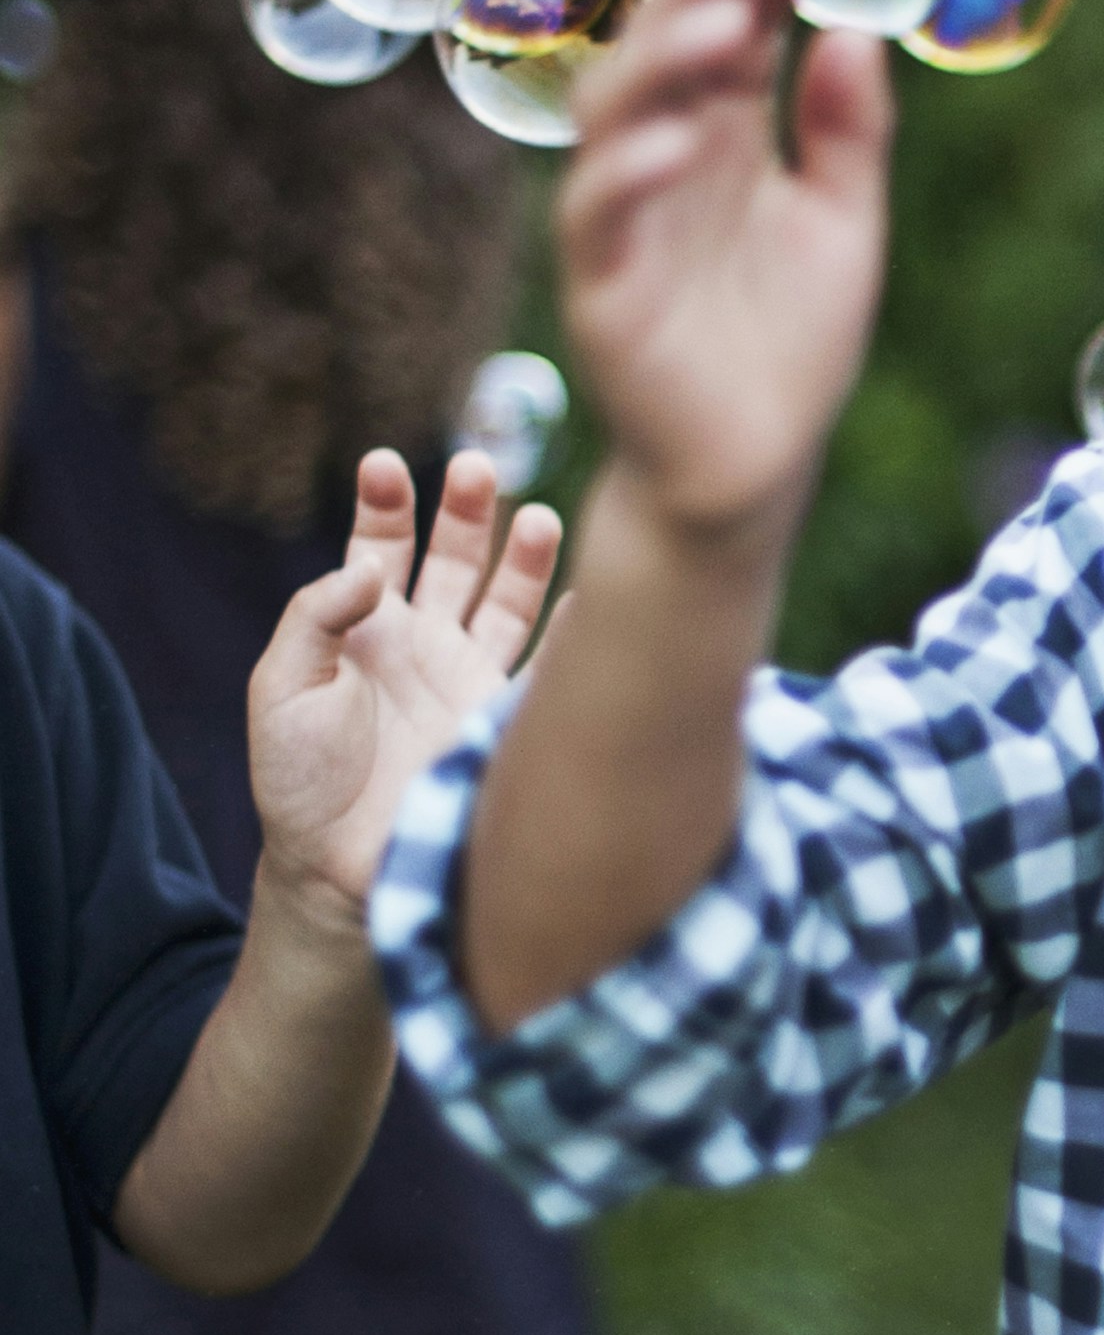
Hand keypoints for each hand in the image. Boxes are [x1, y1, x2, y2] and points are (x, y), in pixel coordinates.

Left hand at [249, 447, 562, 928]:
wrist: (341, 869)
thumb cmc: (299, 782)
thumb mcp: (280, 689)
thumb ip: (315, 617)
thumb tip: (372, 566)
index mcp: (363, 629)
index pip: (379, 545)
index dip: (386, 503)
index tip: (384, 465)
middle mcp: (422, 643)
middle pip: (454, 556)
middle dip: (466, 509)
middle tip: (476, 466)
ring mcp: (468, 679)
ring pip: (507, 600)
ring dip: (523, 556)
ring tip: (536, 517)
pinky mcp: (502, 721)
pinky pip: (547, 669)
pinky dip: (576, 633)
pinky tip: (593, 599)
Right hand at [559, 0, 891, 545]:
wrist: (753, 467)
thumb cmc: (790, 342)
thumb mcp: (845, 225)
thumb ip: (849, 133)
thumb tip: (853, 29)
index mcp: (725, 132)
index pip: (732, 26)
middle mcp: (665, 160)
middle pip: (663, 45)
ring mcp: (625, 220)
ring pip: (613, 114)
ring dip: (662, 61)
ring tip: (725, 20)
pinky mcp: (603, 290)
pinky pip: (598, 220)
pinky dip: (630, 176)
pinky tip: (676, 144)